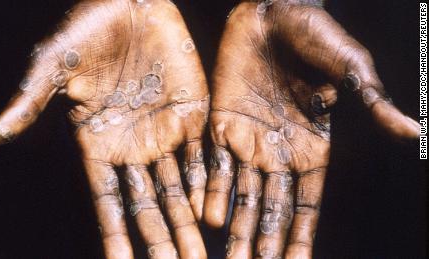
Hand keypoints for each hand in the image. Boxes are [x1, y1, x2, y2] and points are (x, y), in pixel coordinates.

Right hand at [0, 0, 208, 257]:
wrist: (131, 3)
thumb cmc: (87, 29)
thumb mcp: (54, 65)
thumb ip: (30, 102)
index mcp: (99, 143)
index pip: (109, 200)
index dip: (115, 234)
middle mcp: (134, 146)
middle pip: (149, 204)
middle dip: (160, 240)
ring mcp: (165, 132)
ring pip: (179, 188)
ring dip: (188, 222)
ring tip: (197, 255)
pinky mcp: (192, 114)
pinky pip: (202, 156)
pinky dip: (207, 184)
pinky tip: (211, 213)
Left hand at [204, 1, 419, 257]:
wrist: (272, 14)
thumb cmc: (316, 37)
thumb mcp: (349, 71)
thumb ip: (371, 104)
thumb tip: (414, 132)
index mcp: (311, 148)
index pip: (306, 203)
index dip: (300, 235)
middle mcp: (279, 152)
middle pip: (271, 208)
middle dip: (264, 241)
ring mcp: (249, 141)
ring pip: (241, 194)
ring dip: (235, 227)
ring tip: (230, 258)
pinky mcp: (222, 124)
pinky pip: (214, 164)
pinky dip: (211, 190)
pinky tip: (207, 217)